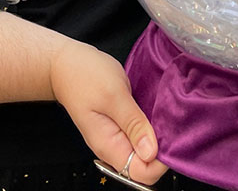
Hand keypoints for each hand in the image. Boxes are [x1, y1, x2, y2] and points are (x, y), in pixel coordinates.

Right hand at [50, 39, 167, 184]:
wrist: (64, 64)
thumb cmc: (86, 76)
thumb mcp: (113, 95)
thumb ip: (133, 123)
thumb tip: (151, 153)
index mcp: (109, 146)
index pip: (141, 173)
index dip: (160, 161)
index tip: (172, 137)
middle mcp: (113, 146)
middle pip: (145, 165)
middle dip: (162, 148)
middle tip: (172, 122)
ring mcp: (116, 135)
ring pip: (144, 150)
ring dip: (158, 136)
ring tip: (167, 114)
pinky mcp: (119, 123)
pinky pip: (139, 133)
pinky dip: (151, 126)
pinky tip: (158, 110)